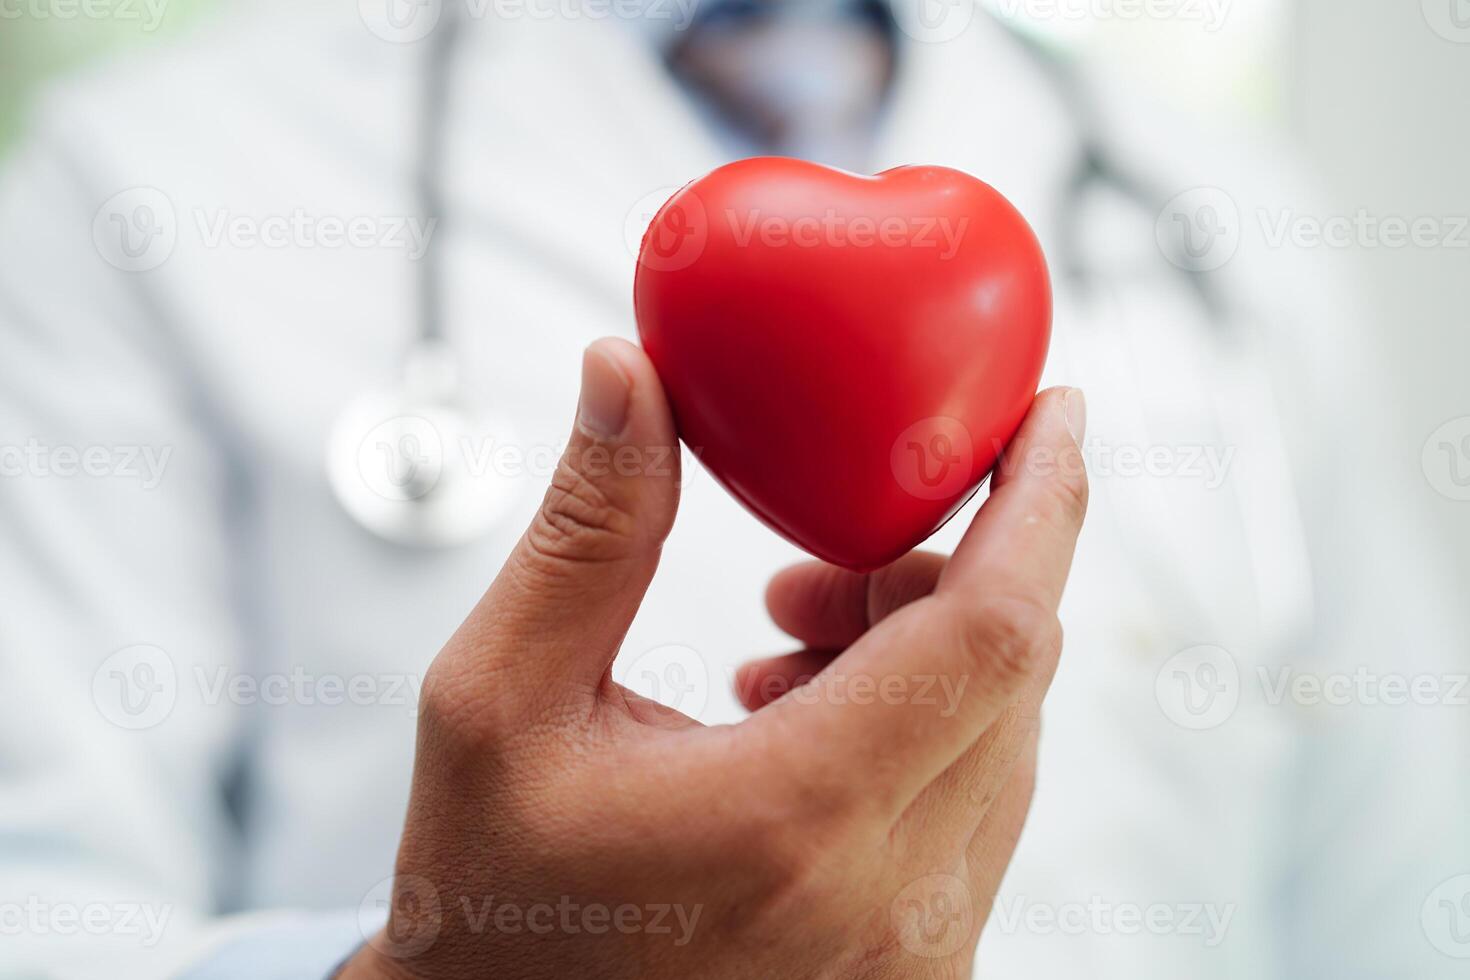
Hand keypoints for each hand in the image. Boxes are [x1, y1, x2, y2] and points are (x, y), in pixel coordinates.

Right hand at [340, 339, 1087, 979]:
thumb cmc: (489, 902)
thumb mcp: (497, 700)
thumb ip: (586, 532)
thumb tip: (631, 375)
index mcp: (795, 820)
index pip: (993, 631)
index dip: (1043, 502)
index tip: (1055, 410)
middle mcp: (891, 899)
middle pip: (1007, 670)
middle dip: (942, 565)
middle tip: (831, 542)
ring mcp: (918, 951)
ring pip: (1001, 736)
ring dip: (922, 646)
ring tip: (787, 635)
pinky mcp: (918, 968)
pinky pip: (977, 806)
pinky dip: (920, 724)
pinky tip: (803, 715)